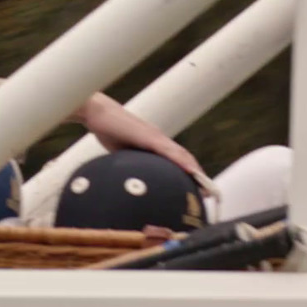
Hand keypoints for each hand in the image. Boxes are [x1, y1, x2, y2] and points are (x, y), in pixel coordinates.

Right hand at [74, 95, 208, 182]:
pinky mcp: (149, 135)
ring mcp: (156, 137)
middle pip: (185, 159)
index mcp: (156, 146)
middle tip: (209, 193)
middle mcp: (160, 141)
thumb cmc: (109, 131)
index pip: (178, 162)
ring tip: (206, 185)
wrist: (97, 112)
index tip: (199, 191)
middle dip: (198, 176)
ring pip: (181, 155)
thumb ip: (131, 166)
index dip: (189, 176)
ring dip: (194, 169)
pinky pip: (168, 150)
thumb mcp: (122, 155)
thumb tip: (130, 184)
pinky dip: (180, 160)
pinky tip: (190, 170)